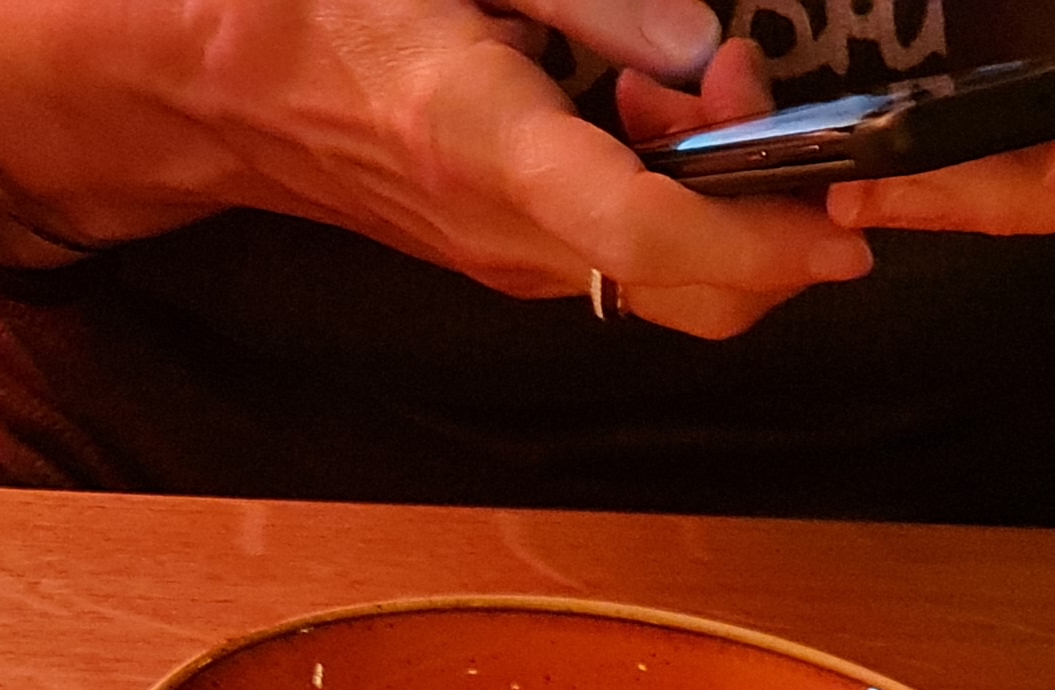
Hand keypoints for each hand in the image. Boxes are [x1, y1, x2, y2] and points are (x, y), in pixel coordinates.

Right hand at [0, 0, 865, 335]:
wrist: (214, 78)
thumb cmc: (323, 3)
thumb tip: (700, 44)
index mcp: (481, 140)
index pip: (647, 235)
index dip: (763, 243)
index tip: (840, 220)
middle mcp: (506, 229)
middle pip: (696, 295)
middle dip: (770, 220)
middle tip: (741, 98)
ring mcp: (513, 261)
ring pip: (674, 286)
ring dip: (723, 206)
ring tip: (678, 94)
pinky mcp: (517, 261)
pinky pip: (633, 262)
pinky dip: (675, 207)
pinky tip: (639, 119)